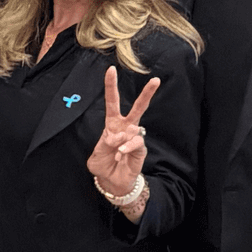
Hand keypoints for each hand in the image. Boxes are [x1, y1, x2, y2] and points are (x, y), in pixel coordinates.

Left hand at [87, 66, 159, 194]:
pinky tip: (121, 154)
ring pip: (135, 128)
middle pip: (137, 107)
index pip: (112, 102)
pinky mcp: (141, 149)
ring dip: (122, 140)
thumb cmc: (103, 166)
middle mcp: (125, 128)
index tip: (111, 69)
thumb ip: (104, 145)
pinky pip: (136, 143)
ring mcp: (134, 138)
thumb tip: (117, 137)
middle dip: (146, 93)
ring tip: (115, 152)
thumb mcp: (96, 155)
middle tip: (155, 80)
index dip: (111, 86)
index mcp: (111, 124)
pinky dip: (127, 147)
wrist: (112, 182)